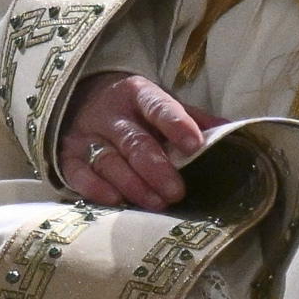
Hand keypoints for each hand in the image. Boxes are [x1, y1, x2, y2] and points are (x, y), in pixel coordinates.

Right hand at [54, 71, 208, 208]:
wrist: (77, 98)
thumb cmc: (131, 109)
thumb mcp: (159, 104)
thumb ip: (191, 118)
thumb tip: (231, 130)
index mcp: (137, 95)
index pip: (158, 106)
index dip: (176, 124)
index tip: (194, 144)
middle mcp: (110, 114)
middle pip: (134, 141)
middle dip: (157, 168)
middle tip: (177, 191)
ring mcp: (86, 135)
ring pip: (110, 161)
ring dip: (133, 185)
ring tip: (157, 204)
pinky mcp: (67, 155)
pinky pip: (79, 174)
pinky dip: (96, 188)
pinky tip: (116, 201)